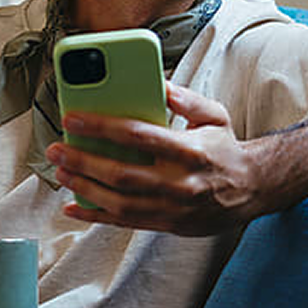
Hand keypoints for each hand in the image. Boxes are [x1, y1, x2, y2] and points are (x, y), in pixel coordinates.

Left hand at [47, 82, 260, 235]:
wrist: (251, 190)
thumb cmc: (225, 149)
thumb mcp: (214, 115)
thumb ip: (185, 99)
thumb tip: (155, 83)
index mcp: (190, 150)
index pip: (139, 136)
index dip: (102, 127)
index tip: (74, 118)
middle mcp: (180, 183)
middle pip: (122, 173)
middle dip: (83, 160)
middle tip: (56, 148)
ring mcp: (172, 208)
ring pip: (119, 203)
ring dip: (84, 188)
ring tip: (60, 172)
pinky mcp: (167, 224)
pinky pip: (124, 223)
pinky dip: (95, 216)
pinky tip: (72, 207)